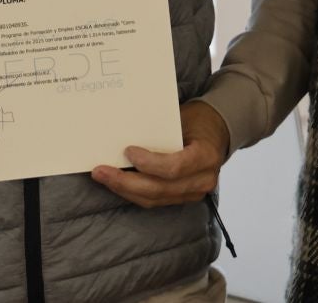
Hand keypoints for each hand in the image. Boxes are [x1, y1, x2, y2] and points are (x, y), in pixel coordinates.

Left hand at [90, 100, 229, 208]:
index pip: (174, 167)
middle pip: (159, 188)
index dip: (148, 163)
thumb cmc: (197, 119)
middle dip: (126, 182)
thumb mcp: (182, 117)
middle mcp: (203, 179)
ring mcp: (194, 192)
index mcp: (206, 156)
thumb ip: (159, 130)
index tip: (127, 151)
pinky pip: (156, 200)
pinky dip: (134, 192)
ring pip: (154, 198)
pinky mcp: (183, 197)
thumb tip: (124, 132)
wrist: (217, 131)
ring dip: (125, 190)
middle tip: (100, 171)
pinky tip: (118, 183)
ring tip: (103, 177)